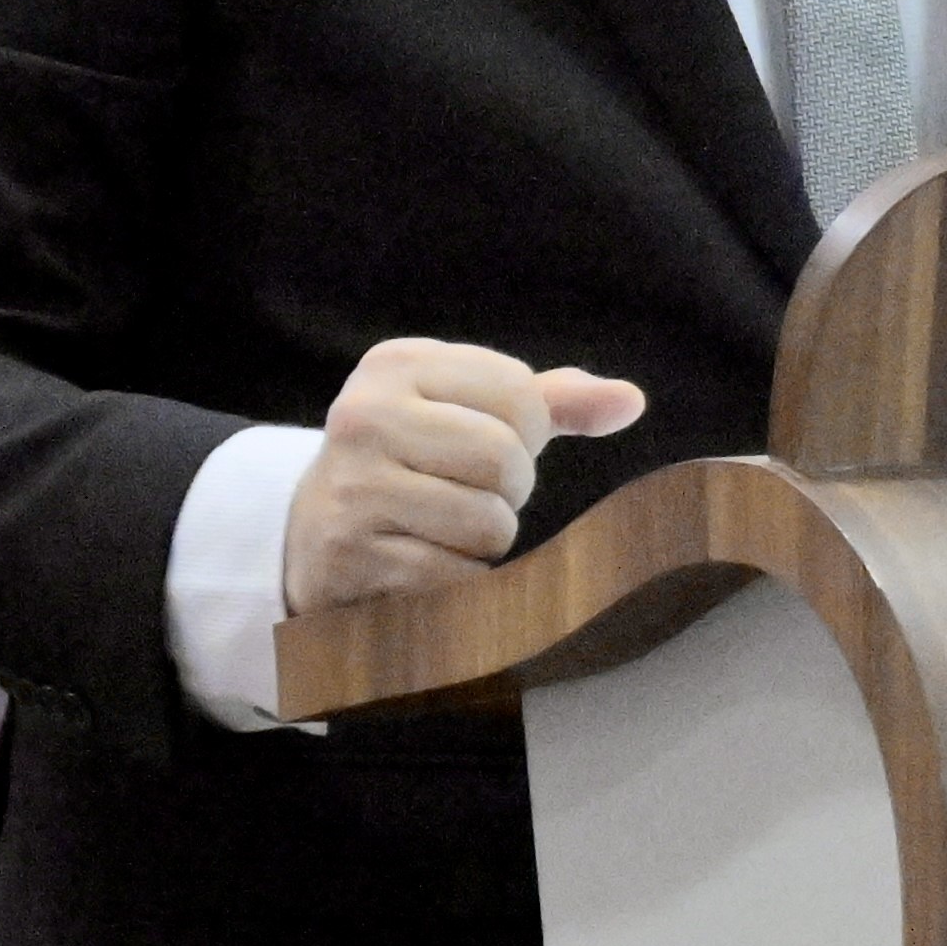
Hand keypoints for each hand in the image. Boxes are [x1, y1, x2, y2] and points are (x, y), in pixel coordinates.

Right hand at [281, 337, 648, 613]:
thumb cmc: (418, 462)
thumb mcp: (473, 414)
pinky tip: (421, 564)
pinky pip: (453, 575)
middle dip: (508, 491)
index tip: (488, 446)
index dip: (527, 433)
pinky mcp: (346, 552)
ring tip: (444, 529)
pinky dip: (457, 581)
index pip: (520, 394)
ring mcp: (350, 485)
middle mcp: (364, 415)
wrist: (315, 534)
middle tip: (471, 495)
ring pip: (485, 522)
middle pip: (504, 458)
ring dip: (485, 540)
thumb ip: (553, 402)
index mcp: (399, 364)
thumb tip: (632, 401)